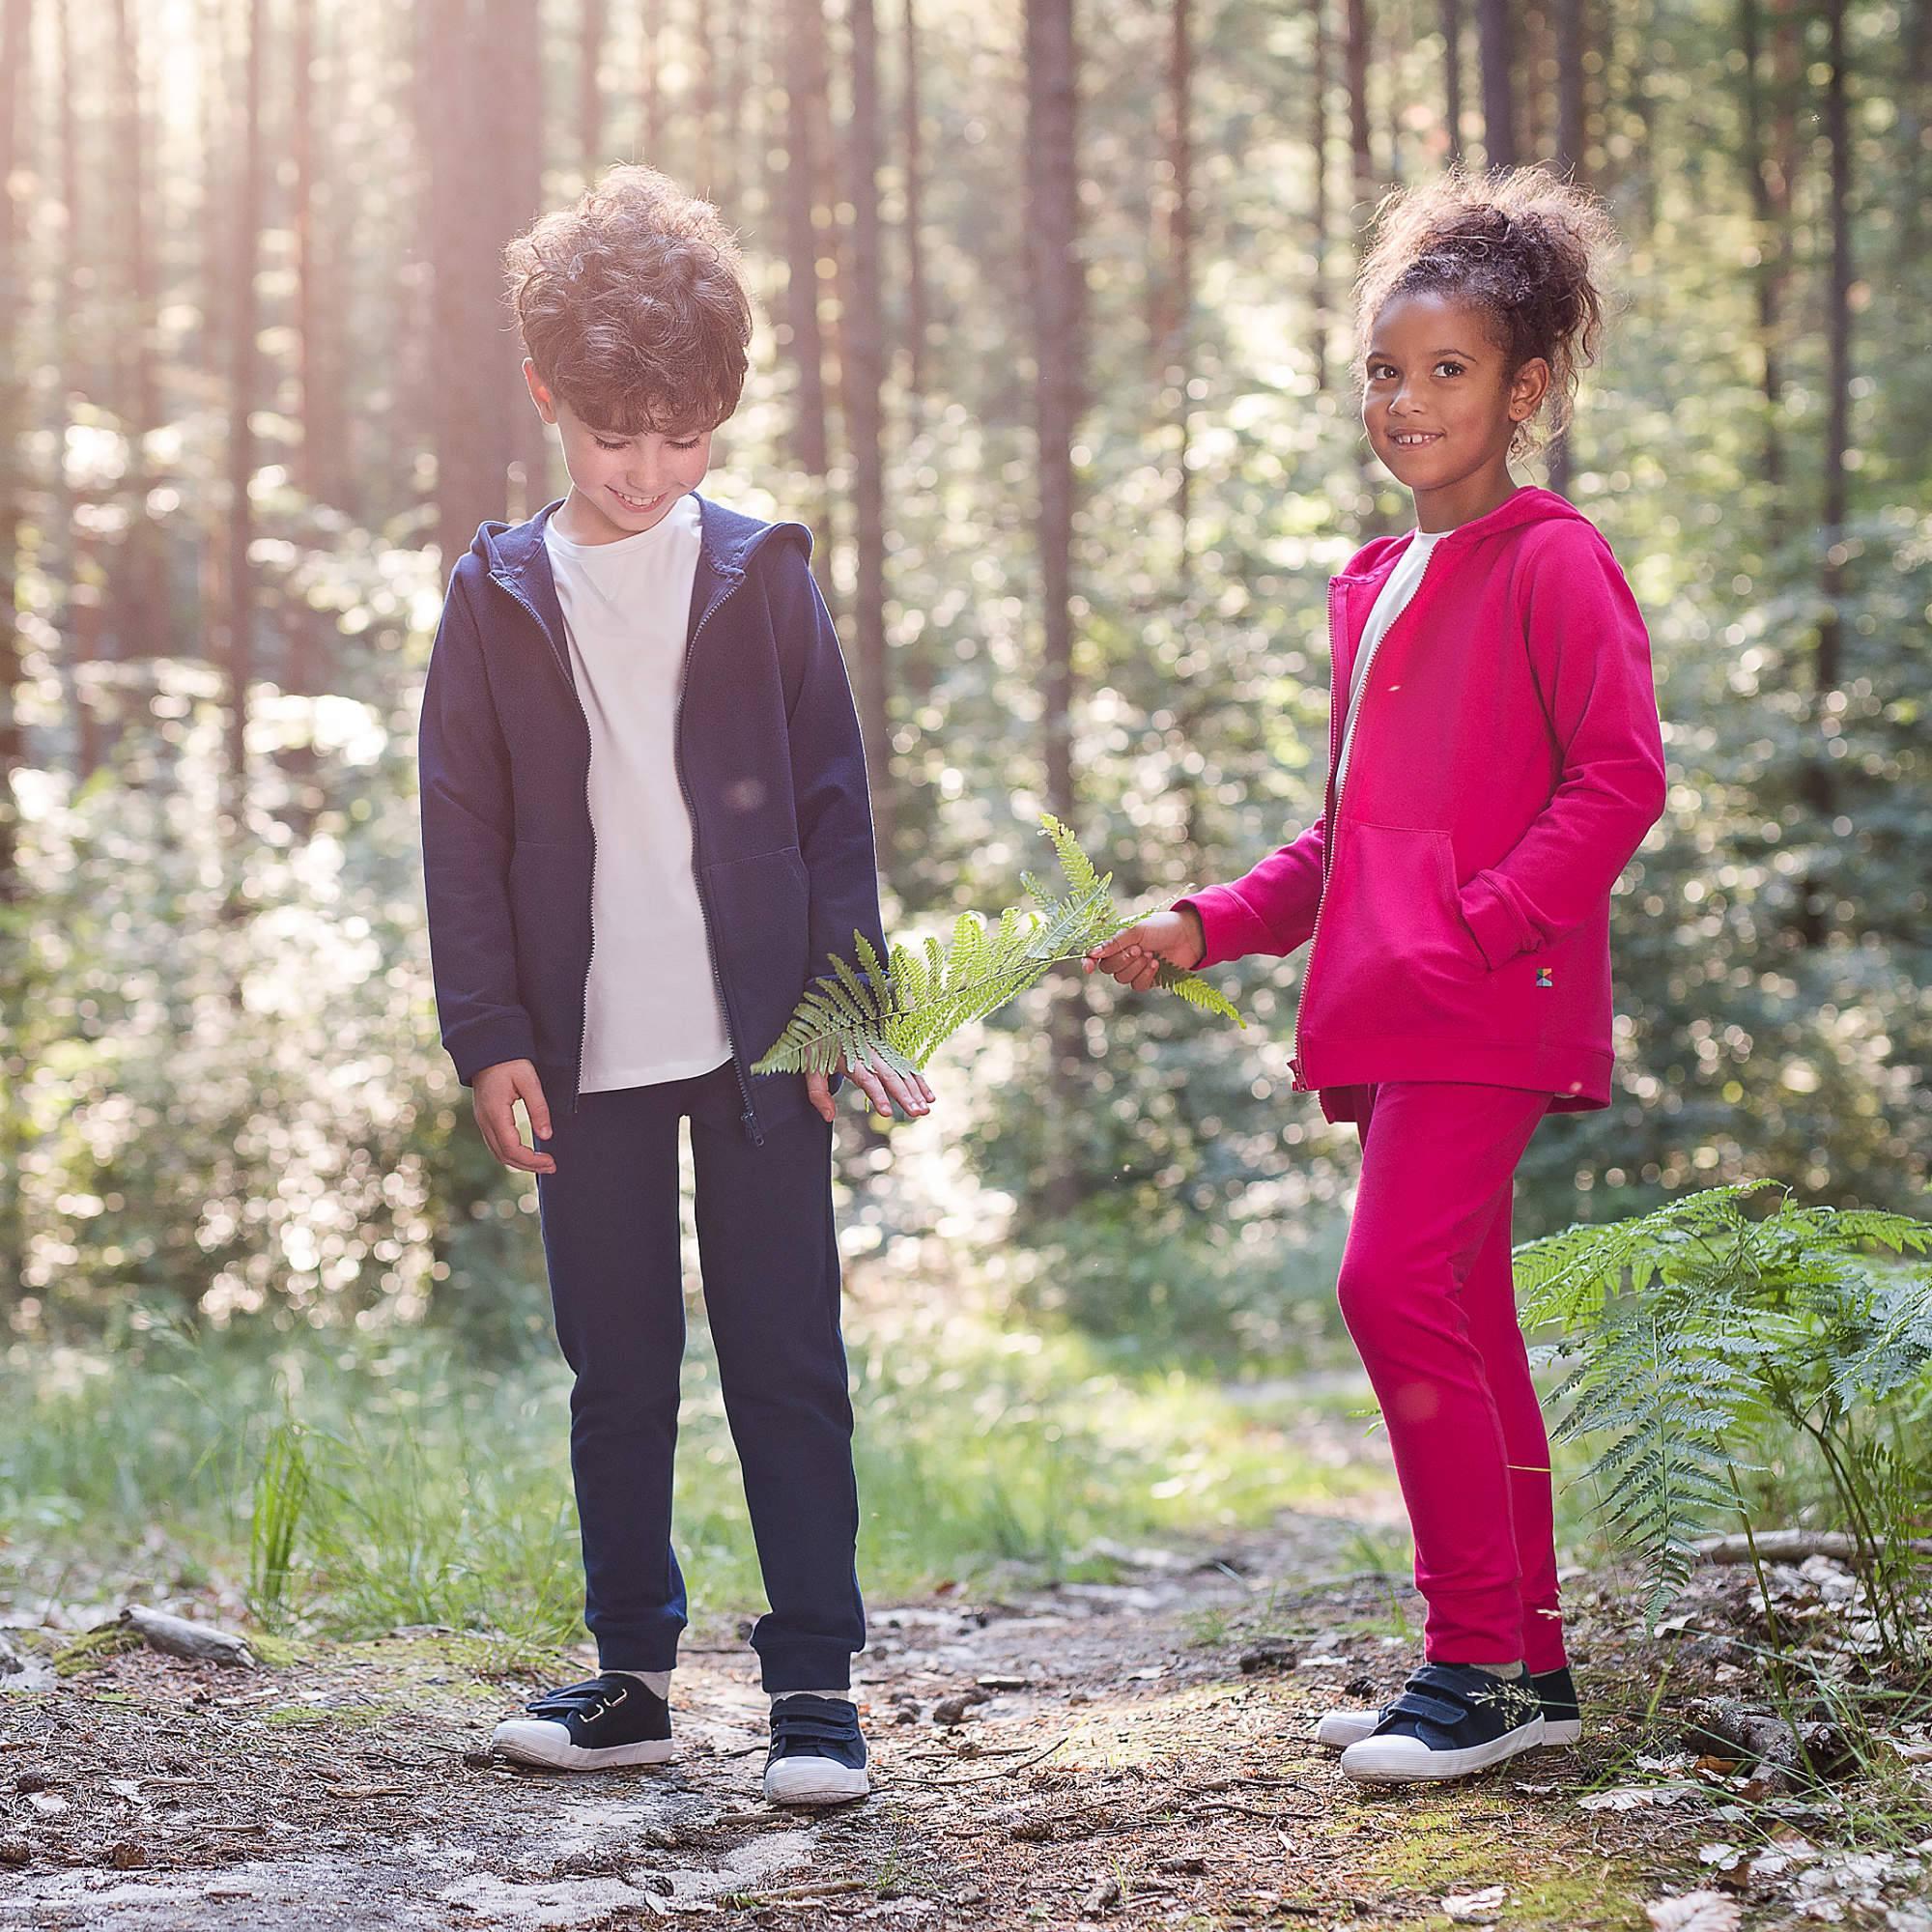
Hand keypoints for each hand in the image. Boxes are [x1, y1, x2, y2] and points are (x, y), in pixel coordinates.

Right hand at [472, 1059, 556, 1173]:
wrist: (488, 1049)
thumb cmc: (509, 1061)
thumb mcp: (529, 1081)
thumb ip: (539, 1108)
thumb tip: (546, 1135)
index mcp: (495, 1113)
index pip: (512, 1148)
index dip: (532, 1160)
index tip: (550, 1161)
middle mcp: (485, 1120)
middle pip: (504, 1155)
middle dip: (528, 1165)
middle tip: (551, 1166)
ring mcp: (482, 1120)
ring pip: (498, 1152)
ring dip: (519, 1162)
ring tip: (542, 1163)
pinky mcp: (484, 1117)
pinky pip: (495, 1143)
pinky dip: (510, 1153)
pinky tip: (525, 1153)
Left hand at [806, 1056, 935, 1123]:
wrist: (826, 1015)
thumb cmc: (817, 1043)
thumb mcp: (811, 1067)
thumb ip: (818, 1093)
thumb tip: (829, 1117)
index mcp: (850, 1057)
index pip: (868, 1079)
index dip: (878, 1096)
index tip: (887, 1112)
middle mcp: (870, 1054)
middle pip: (891, 1076)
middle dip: (906, 1095)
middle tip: (917, 1113)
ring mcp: (881, 1051)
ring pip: (902, 1072)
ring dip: (916, 1090)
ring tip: (925, 1109)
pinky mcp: (887, 1051)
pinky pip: (906, 1066)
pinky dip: (919, 1080)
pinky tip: (929, 1095)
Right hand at [1084, 906, 1205, 992]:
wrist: (1188, 936)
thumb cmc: (1160, 927)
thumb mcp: (1135, 929)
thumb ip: (1113, 942)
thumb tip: (1092, 953)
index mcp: (1115, 941)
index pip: (1094, 954)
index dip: (1088, 961)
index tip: (1089, 967)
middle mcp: (1122, 956)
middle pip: (1107, 968)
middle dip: (1122, 960)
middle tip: (1138, 949)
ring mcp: (1134, 969)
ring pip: (1122, 978)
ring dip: (1136, 967)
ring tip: (1150, 954)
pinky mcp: (1147, 980)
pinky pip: (1137, 985)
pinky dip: (1146, 975)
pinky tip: (1156, 964)